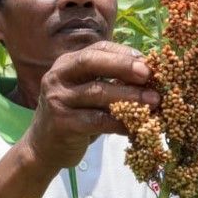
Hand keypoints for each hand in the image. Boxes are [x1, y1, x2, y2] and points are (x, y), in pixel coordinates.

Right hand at [20, 41, 159, 171]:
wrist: (43, 147)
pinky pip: (97, 121)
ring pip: (97, 92)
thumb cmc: (74, 116)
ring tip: (154, 101)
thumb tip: (148, 75)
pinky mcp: (61, 123)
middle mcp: (57, 77)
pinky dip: (120, 122)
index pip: (97, 50)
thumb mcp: (86, 93)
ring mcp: (57, 100)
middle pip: (91, 62)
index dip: (123, 54)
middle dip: (123, 66)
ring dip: (130, 96)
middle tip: (149, 74)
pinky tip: (137, 126)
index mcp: (66, 64)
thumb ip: (108, 80)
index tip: (147, 61)